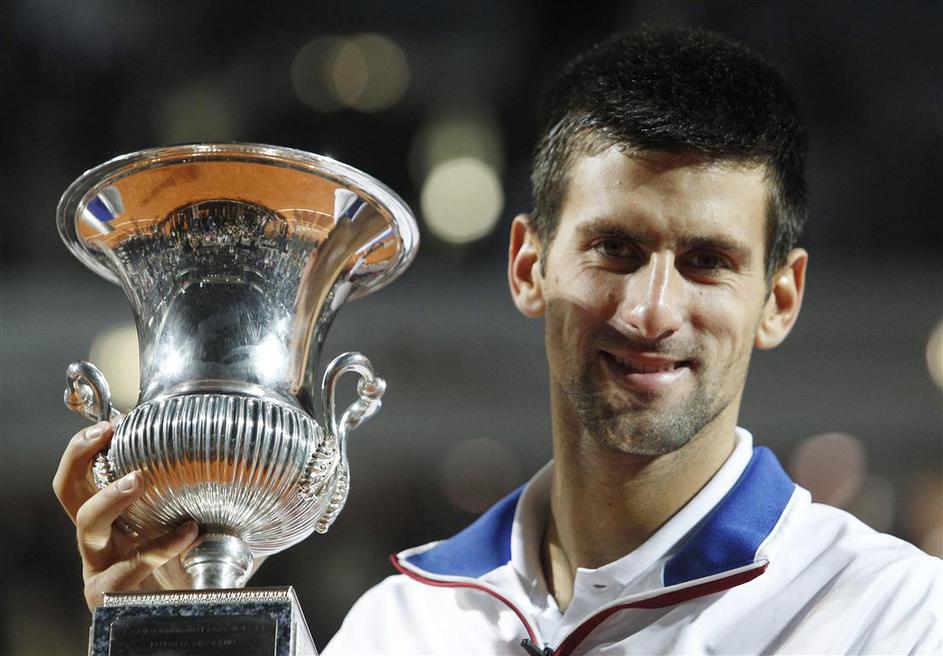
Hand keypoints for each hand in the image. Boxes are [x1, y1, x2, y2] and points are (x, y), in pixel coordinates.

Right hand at [53, 421, 199, 610]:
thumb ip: (213, 487)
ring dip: (108, 499)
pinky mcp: (110, 593)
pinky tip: (189, 532)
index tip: (113, 421)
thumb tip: (247, 446)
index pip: (85, 471)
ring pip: (86, 526)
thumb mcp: (205, 513)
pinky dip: (159, 547)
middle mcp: (101, 535)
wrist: (201, 605)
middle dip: (80, 458)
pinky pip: (127, 568)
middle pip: (68, 491)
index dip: (88, 445)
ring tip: (137, 481)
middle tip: (108, 435)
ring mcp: (101, 563)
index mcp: (115, 512)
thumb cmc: (199, 556)